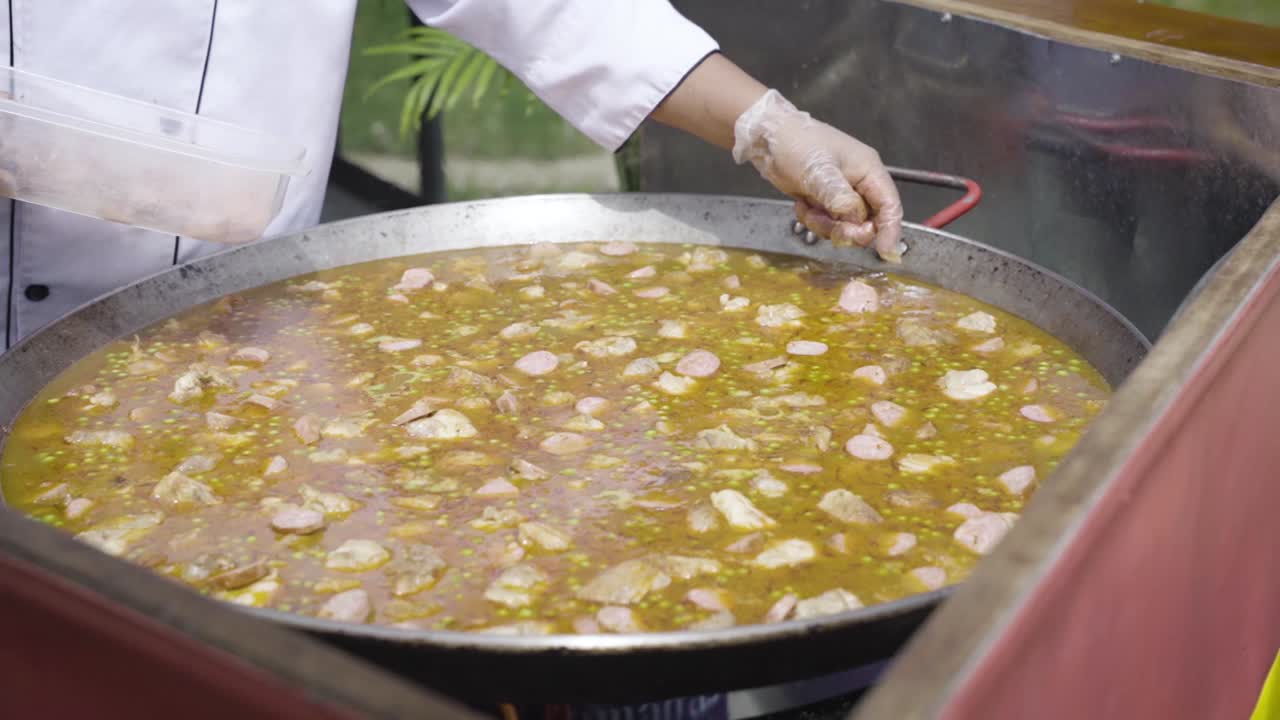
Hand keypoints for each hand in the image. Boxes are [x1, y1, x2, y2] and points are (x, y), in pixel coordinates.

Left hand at [733, 90, 903, 261]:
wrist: (768, 138)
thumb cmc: (796, 145)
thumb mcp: (819, 172)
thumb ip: (840, 198)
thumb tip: (857, 221)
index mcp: (868, 170)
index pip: (890, 205)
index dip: (891, 231)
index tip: (886, 253)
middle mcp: (859, 183)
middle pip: (868, 222)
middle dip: (848, 230)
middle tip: (831, 229)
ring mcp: (841, 193)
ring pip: (846, 226)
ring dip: (826, 225)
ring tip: (808, 209)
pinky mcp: (825, 200)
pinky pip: (828, 223)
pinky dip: (814, 220)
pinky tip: (801, 205)